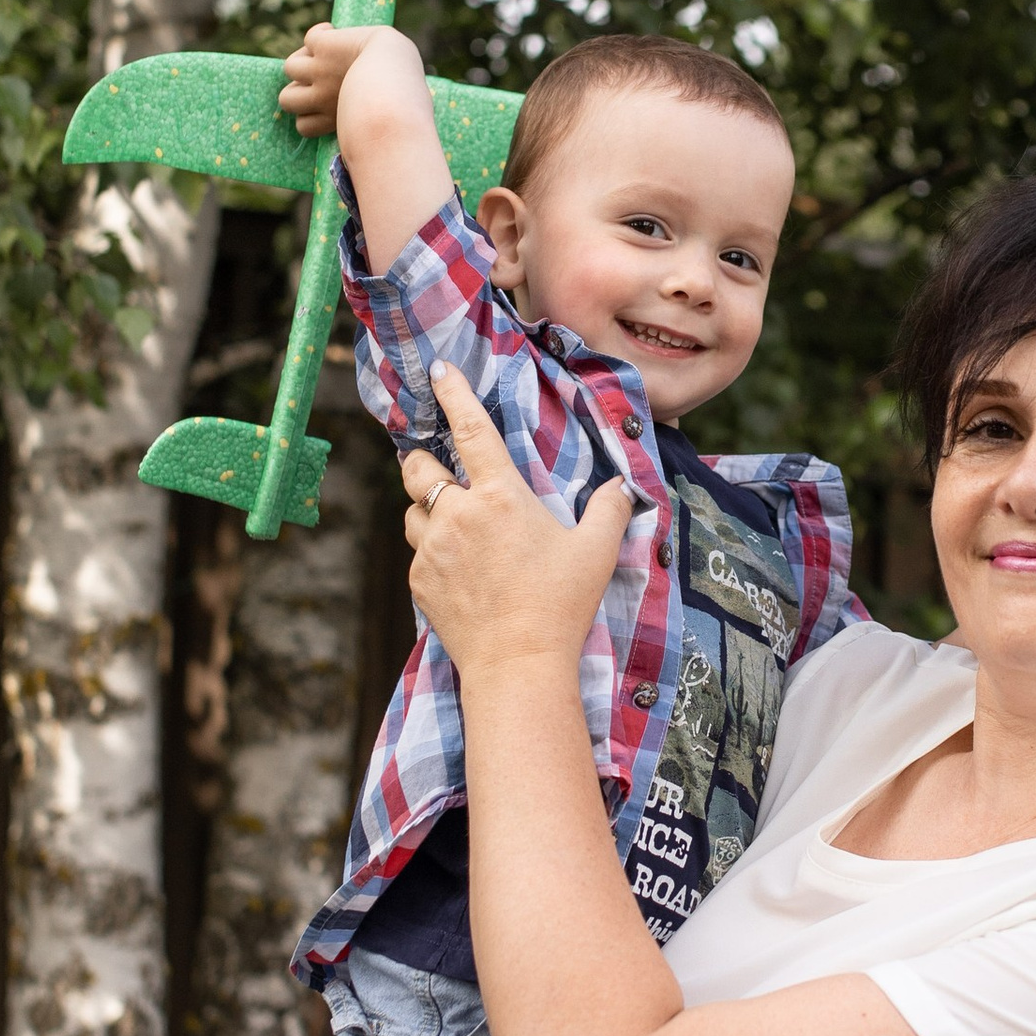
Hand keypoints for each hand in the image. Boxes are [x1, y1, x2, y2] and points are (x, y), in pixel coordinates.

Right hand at [279, 18, 423, 136]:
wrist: (396, 70)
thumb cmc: (401, 100)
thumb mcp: (380, 119)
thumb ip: (365, 122)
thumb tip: (374, 126)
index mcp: (334, 119)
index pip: (302, 127)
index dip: (311, 113)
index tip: (329, 103)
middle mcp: (320, 98)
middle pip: (286, 99)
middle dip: (301, 87)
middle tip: (326, 76)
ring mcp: (319, 71)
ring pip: (291, 68)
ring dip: (306, 58)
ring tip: (328, 54)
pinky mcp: (322, 47)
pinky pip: (310, 38)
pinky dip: (321, 33)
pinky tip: (335, 33)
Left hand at [403, 366, 635, 676]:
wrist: (517, 664)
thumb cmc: (560, 605)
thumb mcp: (596, 553)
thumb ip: (610, 510)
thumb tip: (623, 485)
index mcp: (500, 496)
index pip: (470, 430)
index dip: (453, 394)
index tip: (438, 370)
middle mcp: (458, 515)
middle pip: (417, 467)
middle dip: (423, 460)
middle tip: (441, 470)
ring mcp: (432, 549)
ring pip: (412, 512)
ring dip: (427, 511)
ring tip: (457, 529)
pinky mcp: (419, 581)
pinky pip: (418, 553)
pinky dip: (432, 552)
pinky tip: (460, 572)